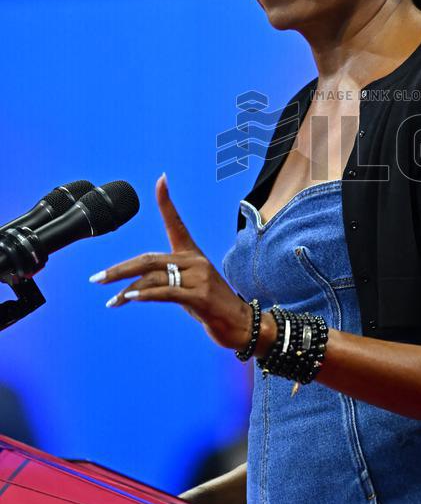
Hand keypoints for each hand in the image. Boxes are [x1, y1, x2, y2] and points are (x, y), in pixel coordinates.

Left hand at [89, 174, 253, 351]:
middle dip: (120, 269)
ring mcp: (199, 278)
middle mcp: (195, 261)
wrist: (241, 324)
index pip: (176, 223)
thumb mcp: (188, 288)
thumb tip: (134, 286)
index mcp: (192, 255)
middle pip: (149, 259)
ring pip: (153, 277)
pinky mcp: (200, 296)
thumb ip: (166, 280)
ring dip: (128, 290)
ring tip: (112, 301)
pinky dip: (145, 295)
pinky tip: (129, 299)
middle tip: (97, 278)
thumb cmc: (212, 306)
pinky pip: (166, 292)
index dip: (167, 202)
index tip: (161, 180)